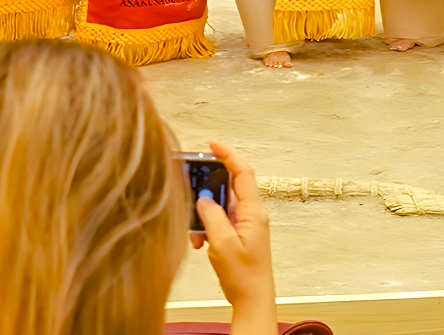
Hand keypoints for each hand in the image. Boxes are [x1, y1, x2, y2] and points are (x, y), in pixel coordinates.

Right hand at [192, 141, 276, 331]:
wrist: (252, 300)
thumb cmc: (243, 275)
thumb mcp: (223, 243)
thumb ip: (211, 216)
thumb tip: (203, 197)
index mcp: (253, 211)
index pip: (242, 172)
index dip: (228, 154)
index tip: (211, 144)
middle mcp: (251, 213)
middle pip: (229, 185)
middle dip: (208, 184)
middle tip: (190, 182)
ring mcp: (245, 224)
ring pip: (221, 204)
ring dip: (204, 212)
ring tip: (193, 229)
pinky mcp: (239, 234)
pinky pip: (220, 220)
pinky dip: (206, 226)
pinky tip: (198, 242)